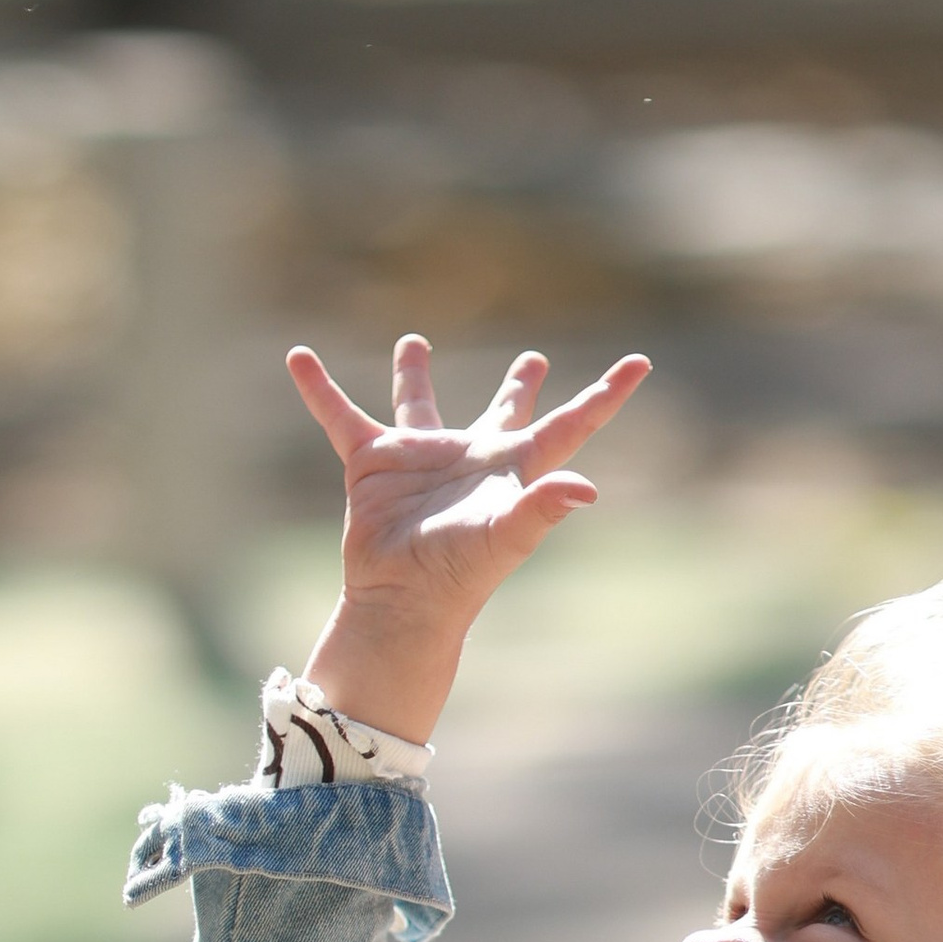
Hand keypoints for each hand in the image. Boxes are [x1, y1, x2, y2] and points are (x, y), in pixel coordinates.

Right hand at [288, 333, 650, 742]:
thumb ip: (543, 509)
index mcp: (514, 469)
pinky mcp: (372, 462)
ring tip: (413, 341)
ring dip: (412, 374)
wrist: (402, 600)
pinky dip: (319, 390)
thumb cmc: (459, 574)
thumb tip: (587, 488)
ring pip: (419, 404)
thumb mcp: (506, 538)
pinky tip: (300, 358)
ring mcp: (421, 458)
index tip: (642, 363)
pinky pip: (341, 417)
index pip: (572, 424)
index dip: (608, 395)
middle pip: (503, 411)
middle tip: (533, 359)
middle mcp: (471, 457)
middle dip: (520, 386)